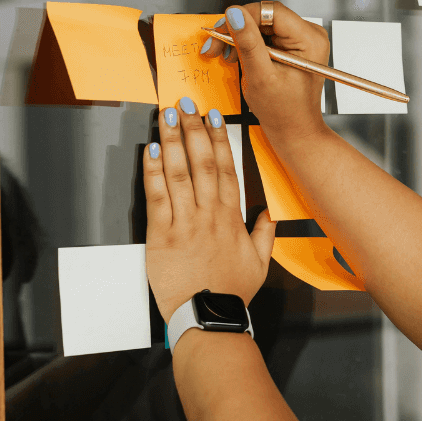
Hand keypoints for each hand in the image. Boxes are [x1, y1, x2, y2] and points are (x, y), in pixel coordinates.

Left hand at [143, 99, 275, 321]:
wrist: (209, 317)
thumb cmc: (231, 293)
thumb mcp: (260, 263)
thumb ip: (265, 234)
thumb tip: (269, 213)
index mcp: (231, 217)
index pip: (225, 168)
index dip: (219, 139)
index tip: (213, 117)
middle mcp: (209, 214)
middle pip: (201, 162)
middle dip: (193, 129)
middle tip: (186, 104)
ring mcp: (185, 222)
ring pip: (179, 172)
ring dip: (173, 140)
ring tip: (166, 115)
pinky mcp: (162, 236)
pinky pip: (157, 196)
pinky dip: (154, 171)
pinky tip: (152, 150)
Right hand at [200, 2, 330, 144]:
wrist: (294, 131)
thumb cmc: (284, 113)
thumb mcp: (261, 77)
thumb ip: (248, 43)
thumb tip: (235, 14)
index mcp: (309, 40)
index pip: (270, 11)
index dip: (242, 17)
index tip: (221, 29)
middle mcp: (309, 36)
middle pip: (265, 17)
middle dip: (237, 30)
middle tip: (215, 45)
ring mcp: (301, 41)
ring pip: (261, 26)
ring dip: (239, 39)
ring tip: (224, 55)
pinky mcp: (292, 47)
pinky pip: (265, 36)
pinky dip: (247, 45)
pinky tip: (236, 57)